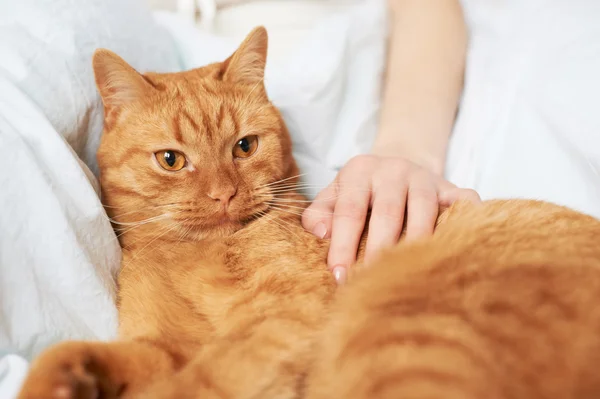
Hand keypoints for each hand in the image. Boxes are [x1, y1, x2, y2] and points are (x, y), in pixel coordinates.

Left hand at [301, 155, 479, 283]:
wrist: (395, 162)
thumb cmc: (358, 191)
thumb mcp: (332, 195)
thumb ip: (318, 214)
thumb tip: (322, 235)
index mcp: (359, 171)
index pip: (349, 211)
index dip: (343, 244)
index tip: (339, 275)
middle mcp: (393, 170)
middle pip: (387, 212)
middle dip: (379, 249)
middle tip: (372, 281)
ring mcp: (424, 177)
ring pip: (424, 210)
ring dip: (417, 242)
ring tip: (410, 272)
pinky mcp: (449, 187)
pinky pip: (463, 200)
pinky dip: (466, 217)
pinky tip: (460, 243)